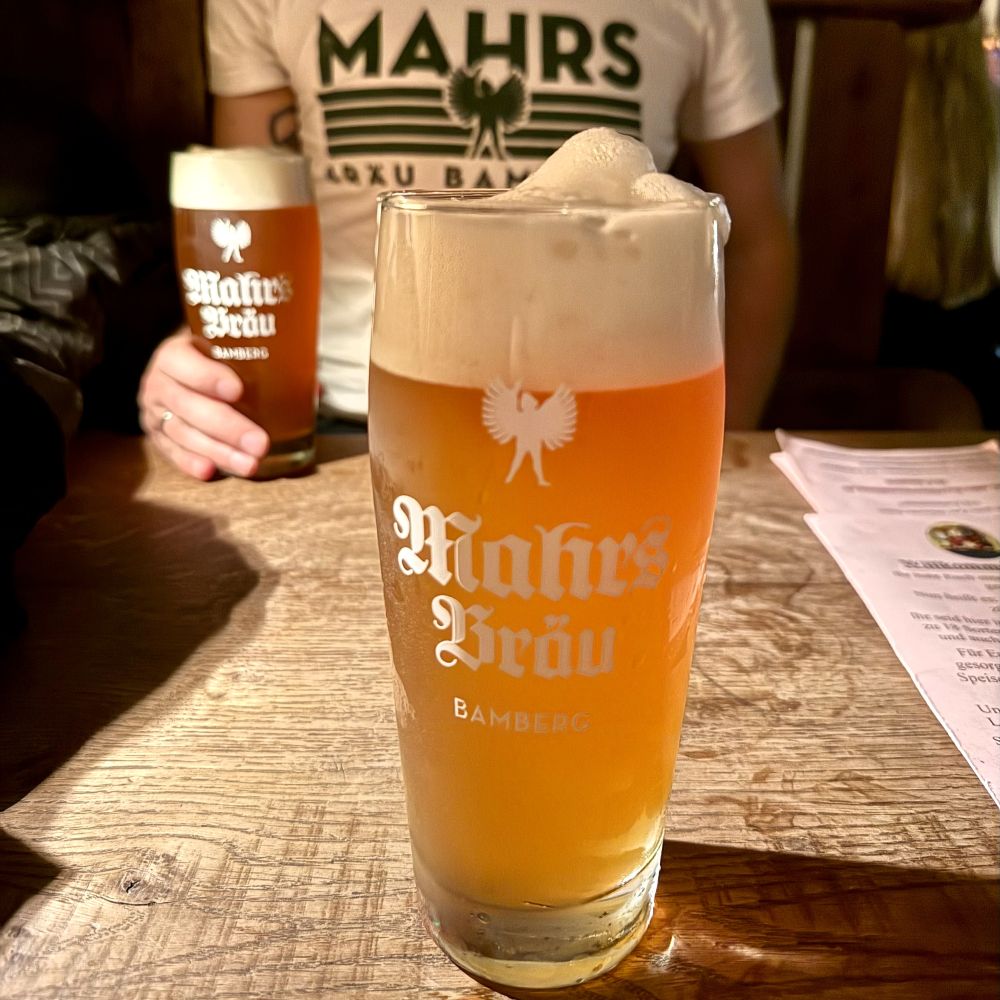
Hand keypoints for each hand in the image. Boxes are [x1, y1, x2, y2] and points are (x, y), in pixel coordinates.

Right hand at [138, 329, 268, 479]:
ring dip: (218, 451)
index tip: (238, 390)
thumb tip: (316, 388)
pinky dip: (190, 462)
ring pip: (183, 433)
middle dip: (227, 427)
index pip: (184, 362)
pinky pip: (171, 452)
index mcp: (176, 352)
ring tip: (250, 465)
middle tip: (259, 443)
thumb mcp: (233, 350)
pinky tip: (211, 472)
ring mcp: (155, 411)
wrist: (185, 370)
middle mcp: (159, 381)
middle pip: (188, 405)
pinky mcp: (157, 436)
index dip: (208, 376)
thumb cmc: (218, 358)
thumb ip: (269, 362)